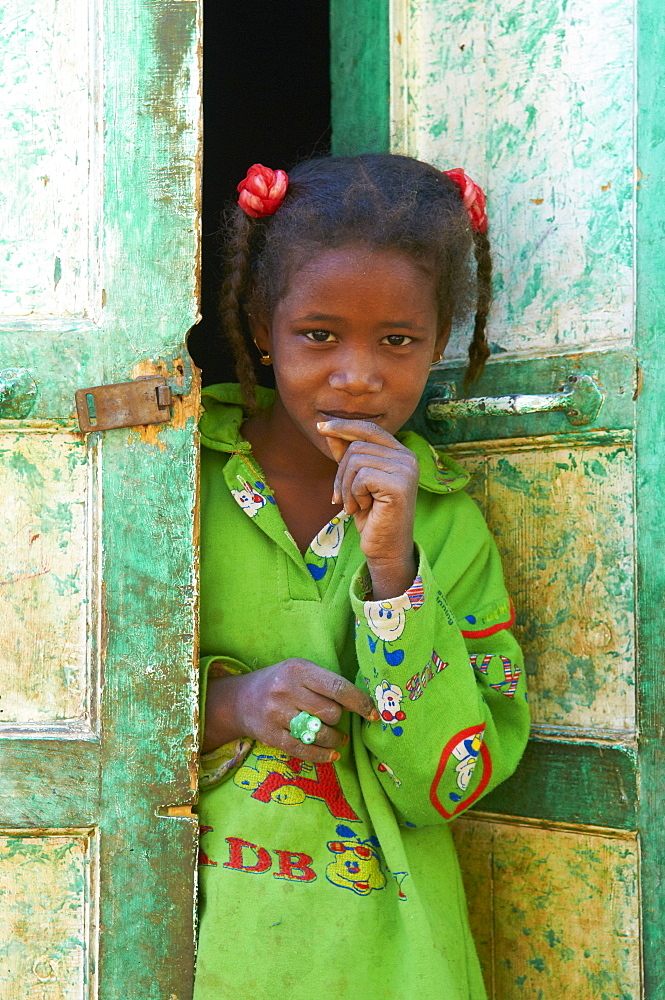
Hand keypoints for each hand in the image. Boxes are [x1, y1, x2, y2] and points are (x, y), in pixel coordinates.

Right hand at [203, 658, 378, 761]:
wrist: (240, 699)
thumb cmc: (280, 683)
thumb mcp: (300, 671)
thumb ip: (325, 683)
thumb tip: (360, 704)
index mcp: (298, 669)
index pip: (338, 687)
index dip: (360, 702)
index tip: (373, 714)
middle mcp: (286, 689)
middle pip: (331, 712)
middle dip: (339, 719)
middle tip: (335, 720)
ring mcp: (276, 713)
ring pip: (320, 733)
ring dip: (334, 739)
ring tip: (336, 738)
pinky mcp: (270, 735)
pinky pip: (303, 750)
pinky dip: (322, 755)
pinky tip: (331, 755)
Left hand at [317, 419, 417, 597]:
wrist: (385, 548)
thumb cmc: (371, 515)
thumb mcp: (353, 481)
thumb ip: (345, 455)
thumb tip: (327, 428)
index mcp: (400, 453)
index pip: (369, 429)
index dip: (343, 427)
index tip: (320, 426)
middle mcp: (408, 458)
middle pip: (356, 446)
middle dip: (340, 473)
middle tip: (341, 498)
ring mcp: (406, 470)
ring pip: (356, 460)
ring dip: (345, 487)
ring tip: (354, 505)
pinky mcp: (399, 486)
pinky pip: (361, 477)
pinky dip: (353, 495)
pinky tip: (362, 509)